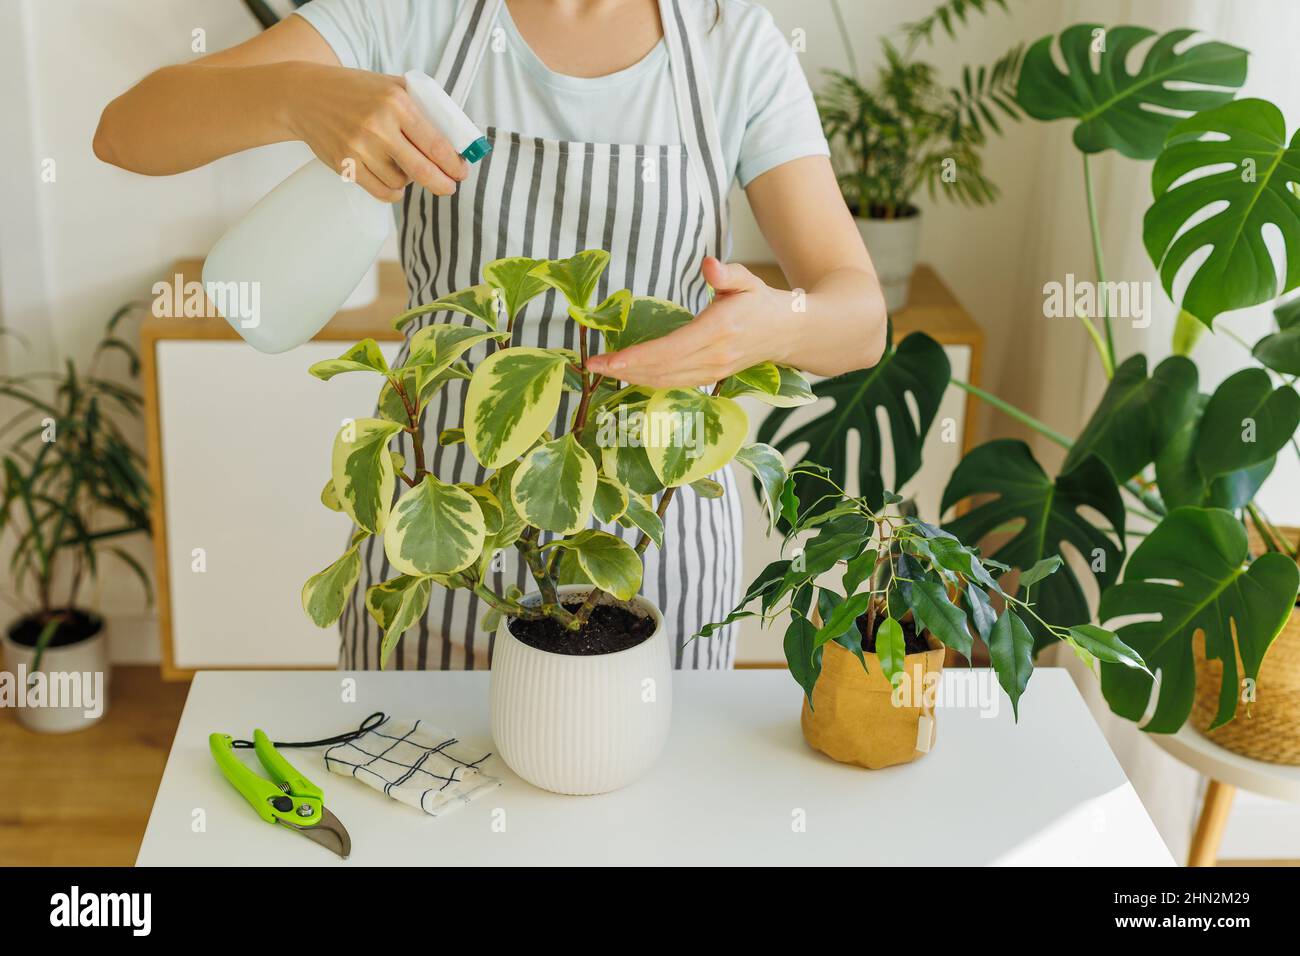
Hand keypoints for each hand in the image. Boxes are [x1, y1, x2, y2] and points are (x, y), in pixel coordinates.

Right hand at [285, 63, 467, 201]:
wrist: (304, 96)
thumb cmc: (354, 90)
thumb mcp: (390, 85)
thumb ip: (420, 106)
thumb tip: (454, 136)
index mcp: (396, 103)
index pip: (435, 143)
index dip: (454, 164)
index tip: (462, 172)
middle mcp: (378, 126)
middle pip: (422, 170)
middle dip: (442, 183)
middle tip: (450, 187)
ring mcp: (359, 147)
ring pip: (400, 182)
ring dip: (410, 182)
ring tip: (406, 169)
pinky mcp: (345, 164)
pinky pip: (380, 192)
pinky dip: (393, 193)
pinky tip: (396, 185)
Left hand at [587, 258, 793, 386]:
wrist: (786, 332)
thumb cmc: (761, 302)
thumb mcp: (748, 280)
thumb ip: (727, 273)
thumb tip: (708, 265)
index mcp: (719, 331)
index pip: (670, 350)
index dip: (636, 358)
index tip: (608, 359)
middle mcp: (714, 357)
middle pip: (661, 370)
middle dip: (624, 370)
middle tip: (591, 365)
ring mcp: (712, 372)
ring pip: (665, 381)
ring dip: (632, 378)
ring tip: (602, 370)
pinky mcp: (710, 378)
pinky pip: (673, 384)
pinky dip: (647, 380)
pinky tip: (628, 374)